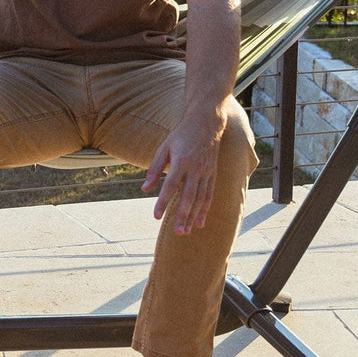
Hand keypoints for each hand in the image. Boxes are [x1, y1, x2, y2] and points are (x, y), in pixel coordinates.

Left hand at [141, 112, 224, 234]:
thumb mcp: (164, 148)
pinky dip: (205, 210)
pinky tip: (200, 222)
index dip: (163, 202)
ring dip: (193, 216)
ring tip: (186, 231)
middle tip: (177, 232)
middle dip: (183, 215)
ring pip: (200, 198)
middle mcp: (196, 168)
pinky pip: (209, 195)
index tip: (156, 216)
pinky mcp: (213, 174)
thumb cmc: (181, 136)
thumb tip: (144, 189)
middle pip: (189, 196)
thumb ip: (155, 169)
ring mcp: (206, 172)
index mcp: (181, 161)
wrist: (206, 124)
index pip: (170, 186)